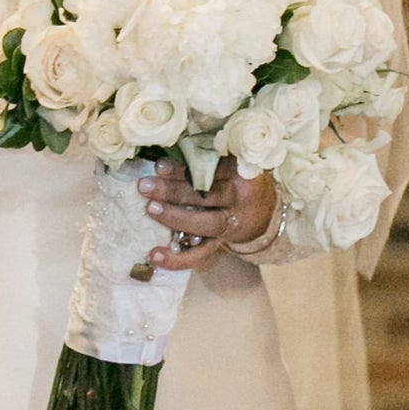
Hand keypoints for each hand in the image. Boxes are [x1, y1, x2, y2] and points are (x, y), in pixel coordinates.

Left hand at [140, 157, 274, 271]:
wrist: (264, 213)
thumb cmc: (237, 180)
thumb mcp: (233, 163)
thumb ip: (210, 157)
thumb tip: (168, 150)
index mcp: (241, 174)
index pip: (213, 170)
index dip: (185, 168)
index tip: (159, 165)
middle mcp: (239, 199)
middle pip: (206, 195)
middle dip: (172, 191)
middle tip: (144, 186)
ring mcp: (232, 223)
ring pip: (204, 223)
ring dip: (175, 217)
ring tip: (150, 208)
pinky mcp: (222, 243)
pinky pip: (201, 255)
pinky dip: (177, 259)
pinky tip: (154, 255)